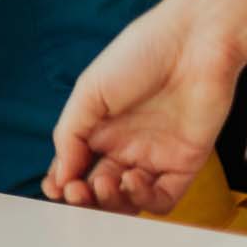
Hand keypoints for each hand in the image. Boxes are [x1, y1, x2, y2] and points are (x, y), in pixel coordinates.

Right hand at [44, 0, 246, 214]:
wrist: (193, 44)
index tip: (54, 187)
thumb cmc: (139, 55)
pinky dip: (145, 199)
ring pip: (128, 200)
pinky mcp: (185, 163)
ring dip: (111, 202)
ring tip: (103, 183)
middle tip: (76, 191)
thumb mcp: (90, 90)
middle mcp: (125, 145)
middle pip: (99, 188)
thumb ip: (71, 133)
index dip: (63, 182)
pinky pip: (163, 198)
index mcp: (98, 127)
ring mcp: (155, 156)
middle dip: (84, 197)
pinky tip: (133, 180)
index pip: (75, 166)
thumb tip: (60, 173)